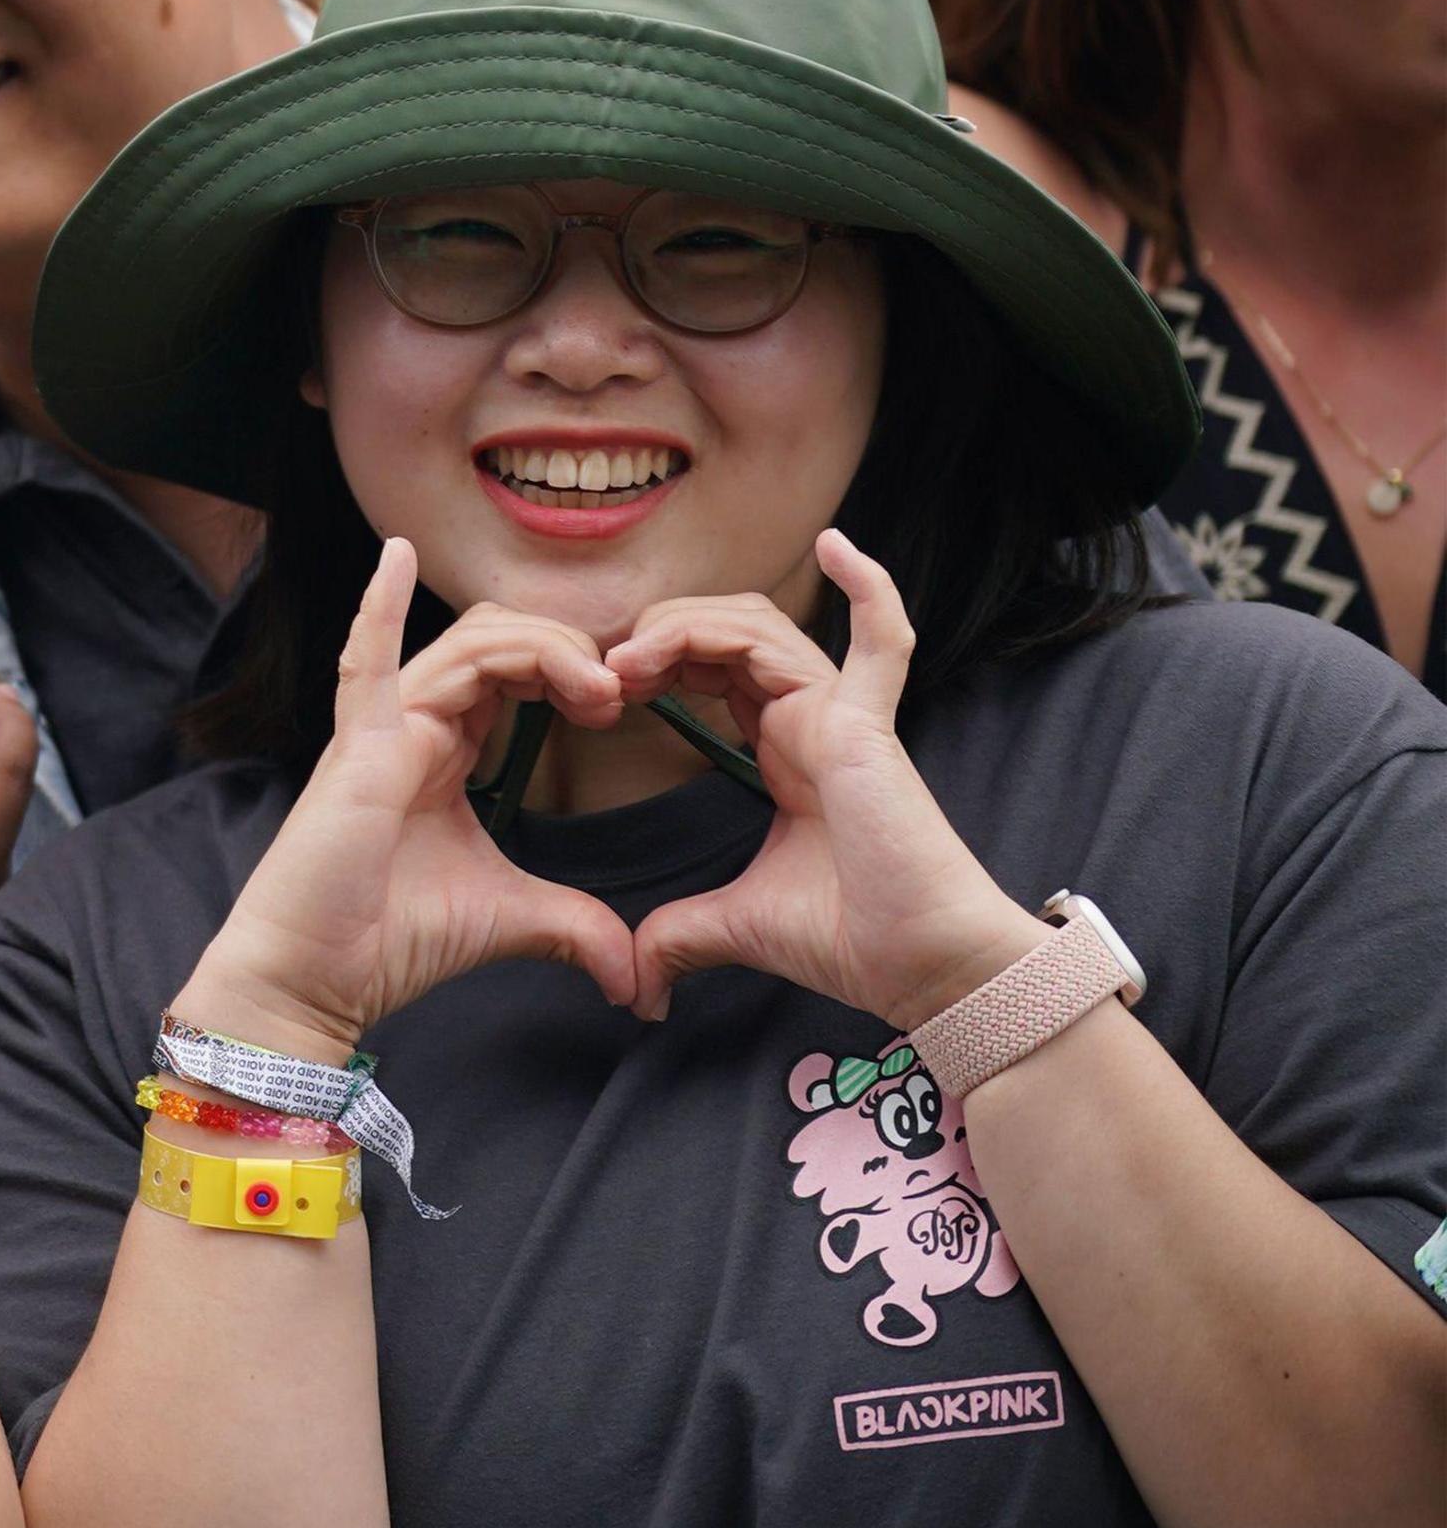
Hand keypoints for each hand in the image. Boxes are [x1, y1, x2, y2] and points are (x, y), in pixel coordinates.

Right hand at [179, 539, 638, 1060]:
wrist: (316, 978)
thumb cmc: (391, 940)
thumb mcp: (509, 918)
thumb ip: (575, 928)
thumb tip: (636, 979)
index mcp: (443, 749)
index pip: (513, 669)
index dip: (569, 669)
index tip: (622, 703)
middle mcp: (410, 725)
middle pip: (498, 640)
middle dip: (566, 653)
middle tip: (616, 695)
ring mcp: (379, 730)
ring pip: (468, 647)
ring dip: (539, 651)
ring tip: (592, 688)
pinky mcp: (357, 749)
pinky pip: (366, 663)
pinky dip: (379, 607)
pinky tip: (397, 555)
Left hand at [619, 532, 1044, 1029]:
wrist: (922, 970)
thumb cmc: (850, 941)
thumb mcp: (737, 926)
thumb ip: (680, 938)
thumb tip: (634, 984)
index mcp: (782, 749)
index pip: (711, 667)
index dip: (658, 660)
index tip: (606, 685)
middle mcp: (812, 720)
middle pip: (726, 633)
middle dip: (661, 636)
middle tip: (609, 670)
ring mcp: (846, 716)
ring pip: (763, 628)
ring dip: (693, 626)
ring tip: (638, 655)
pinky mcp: (873, 728)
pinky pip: (883, 644)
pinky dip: (870, 588)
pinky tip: (837, 543)